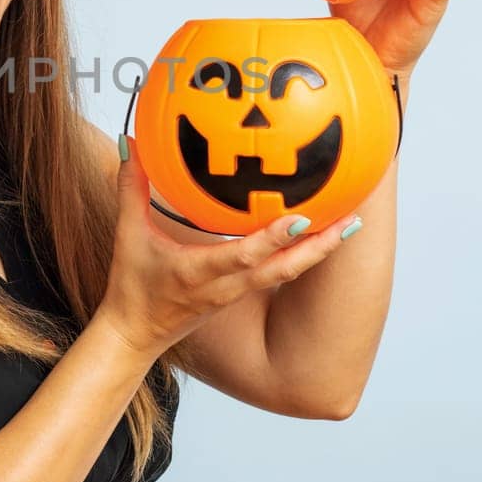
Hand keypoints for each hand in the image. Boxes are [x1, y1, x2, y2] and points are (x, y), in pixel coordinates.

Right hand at [95, 134, 360, 359]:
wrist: (135, 336)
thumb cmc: (132, 287)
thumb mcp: (128, 235)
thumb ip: (131, 188)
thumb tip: (132, 144)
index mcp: (200, 272)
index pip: (244, 256)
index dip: (273, 239)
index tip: (302, 219)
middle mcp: (227, 285)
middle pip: (284, 269)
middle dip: (320, 247)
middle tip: (353, 221)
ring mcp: (237, 292)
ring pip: (287, 274)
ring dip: (319, 251)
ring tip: (349, 225)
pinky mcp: (240, 294)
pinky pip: (277, 273)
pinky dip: (300, 255)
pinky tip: (316, 234)